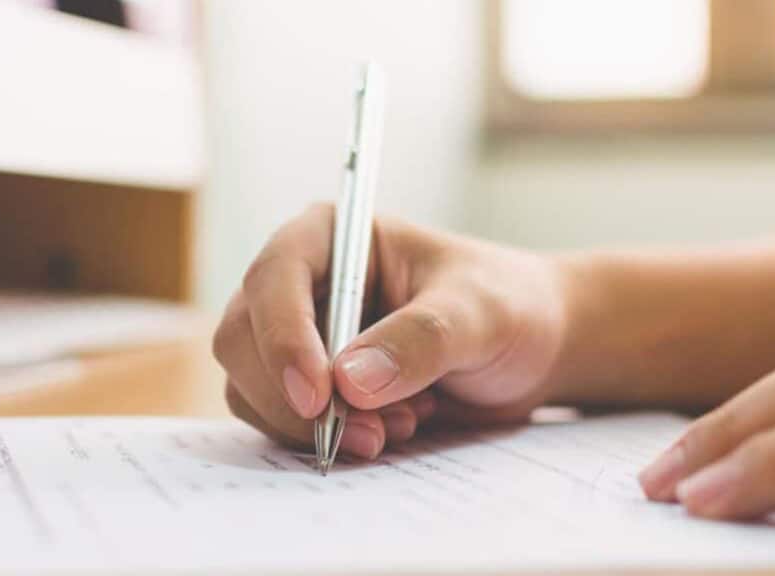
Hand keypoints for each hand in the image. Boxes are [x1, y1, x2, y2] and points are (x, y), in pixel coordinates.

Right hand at [213, 204, 567, 460]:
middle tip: (368, 433)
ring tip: (400, 426)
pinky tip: (393, 429)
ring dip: (315, 426)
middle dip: (297, 397)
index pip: (275, 278)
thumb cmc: (508, 305)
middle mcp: (305, 285)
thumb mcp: (480, 314)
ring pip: (254, 388)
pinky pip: (282, 421)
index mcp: (333, 237)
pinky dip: (328, 439)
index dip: (283, 337)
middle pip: (244, 339)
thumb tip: (348, 383)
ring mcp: (302, 338)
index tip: (320, 397)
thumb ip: (421, 340)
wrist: (530, 348)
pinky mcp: (313, 386)